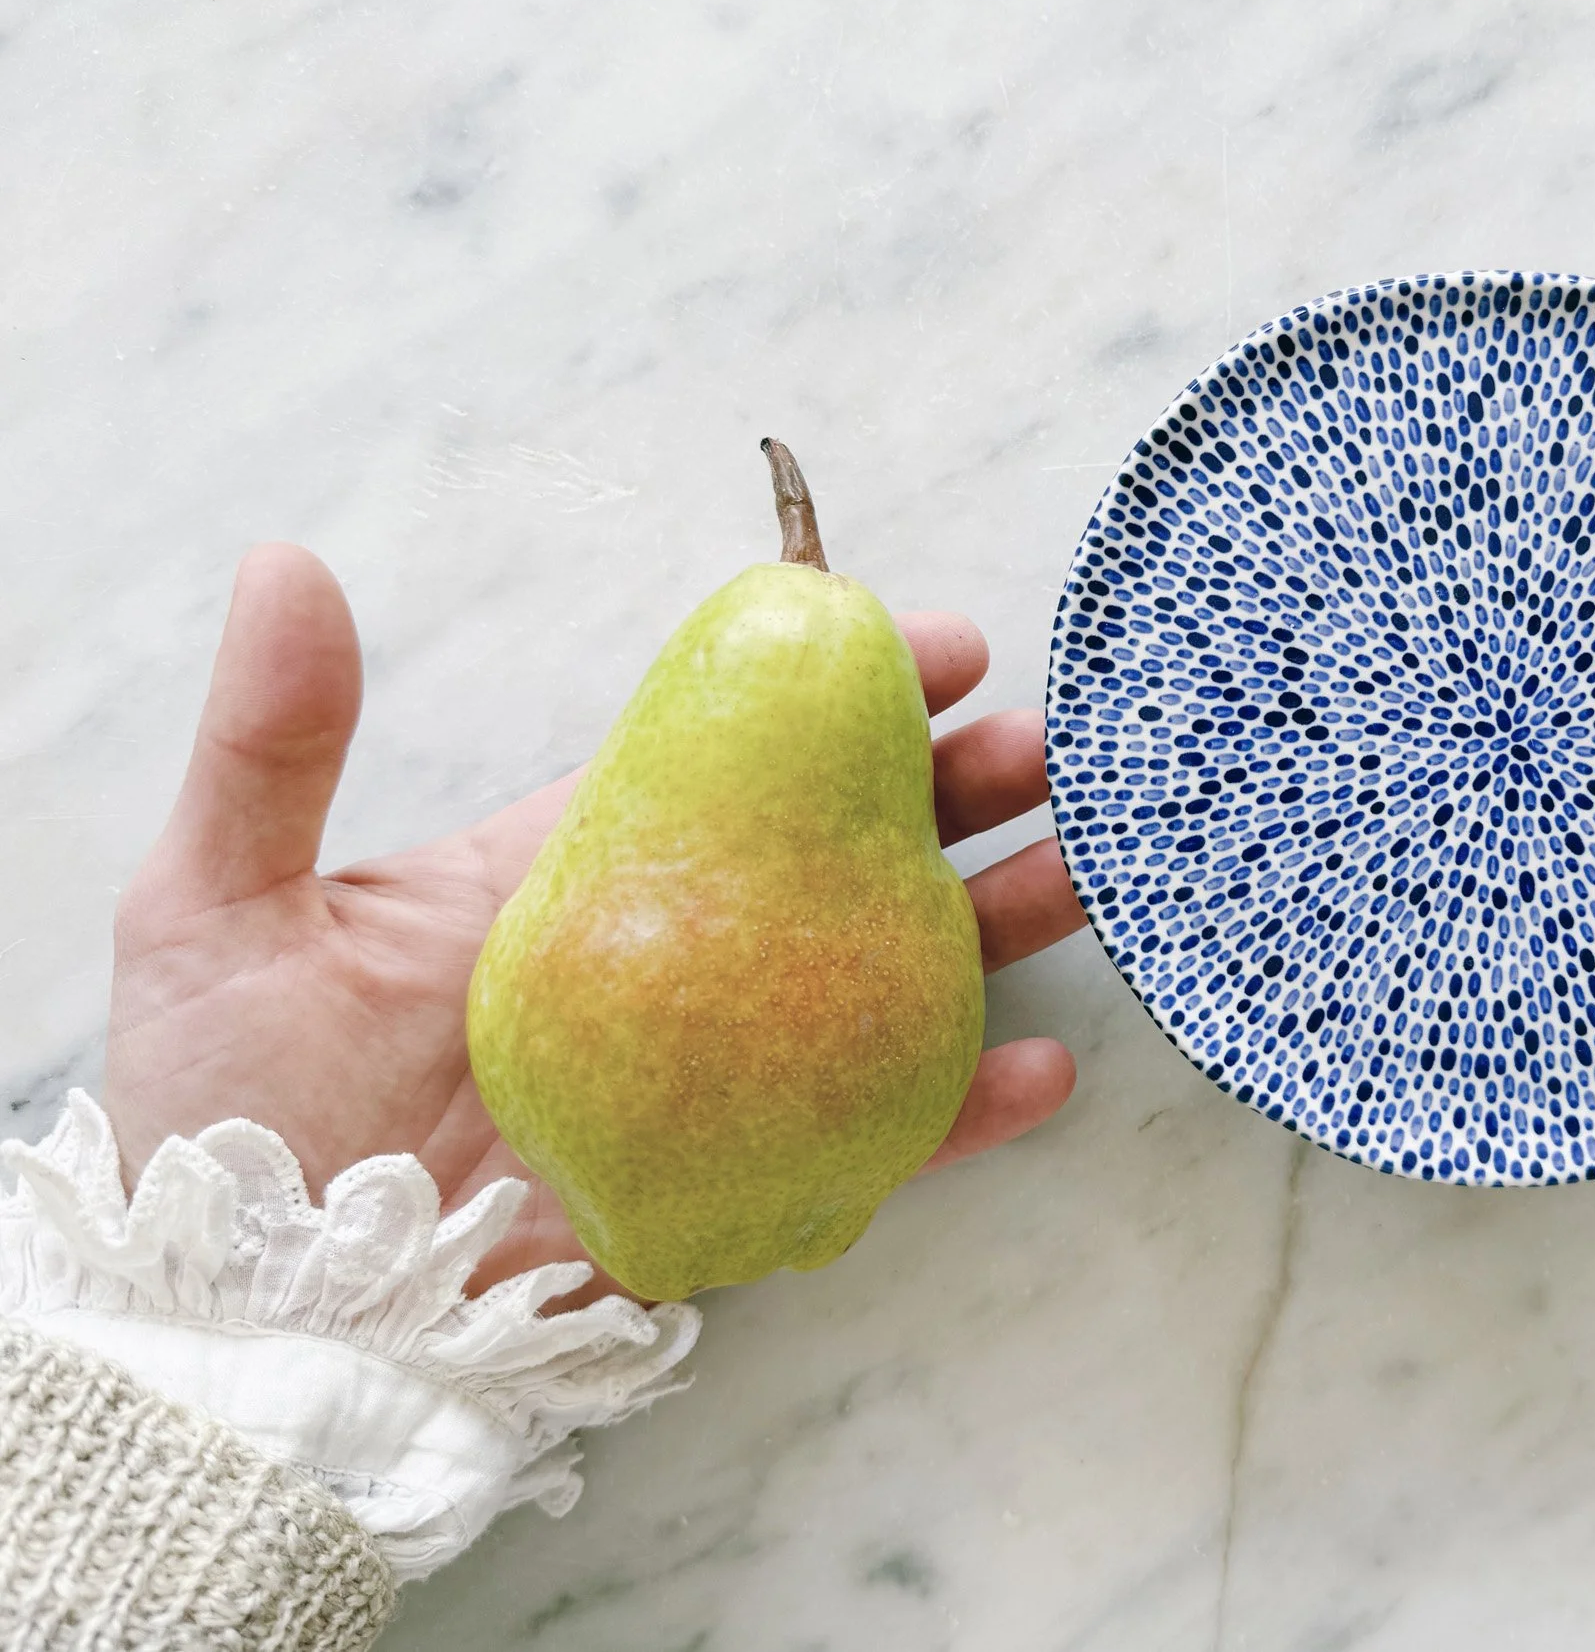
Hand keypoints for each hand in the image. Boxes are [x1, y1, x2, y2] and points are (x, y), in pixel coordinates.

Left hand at [103, 544, 1084, 1302]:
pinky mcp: (730, 1187)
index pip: (734, 762)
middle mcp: (672, 961)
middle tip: (1053, 746)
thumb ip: (272, 744)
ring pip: (884, 982)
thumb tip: (289, 563)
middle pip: (841, 857)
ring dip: (995, 926)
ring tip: (1087, 868)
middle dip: (955, 793)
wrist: (251, 1314)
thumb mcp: (223, 908)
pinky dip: (960, 1112)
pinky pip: (870, 1147)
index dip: (835, 698)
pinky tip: (1041, 1068)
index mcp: (580, 873)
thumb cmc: (224, 1114)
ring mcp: (713, 1074)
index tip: (928, 639)